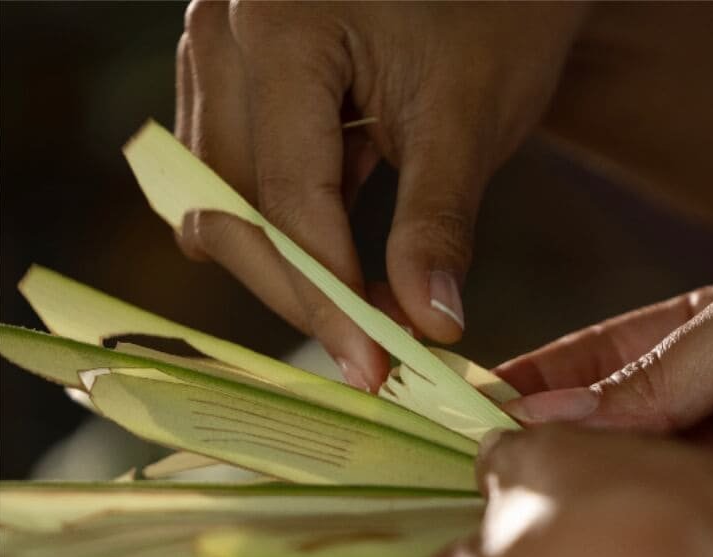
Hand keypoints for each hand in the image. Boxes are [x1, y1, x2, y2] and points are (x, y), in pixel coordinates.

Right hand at [176, 0, 587, 388]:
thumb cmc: (495, 12)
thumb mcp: (470, 119)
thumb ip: (438, 225)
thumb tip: (429, 327)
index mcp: (278, 28)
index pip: (283, 199)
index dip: (327, 296)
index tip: (374, 366)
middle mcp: (222, 34)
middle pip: (227, 210)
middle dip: (299, 293)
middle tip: (372, 354)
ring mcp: (218, 55)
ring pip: (220, 204)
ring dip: (289, 267)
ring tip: (371, 308)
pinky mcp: (236, 80)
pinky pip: (235, 179)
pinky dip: (288, 232)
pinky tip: (348, 263)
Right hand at [499, 201, 712, 556]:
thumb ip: (660, 372)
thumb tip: (560, 414)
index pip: (608, 359)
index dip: (544, 378)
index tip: (476, 398)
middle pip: (629, 432)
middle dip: (564, 449)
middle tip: (489, 471)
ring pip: (671, 488)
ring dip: (614, 499)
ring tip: (542, 512)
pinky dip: (684, 542)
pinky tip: (633, 546)